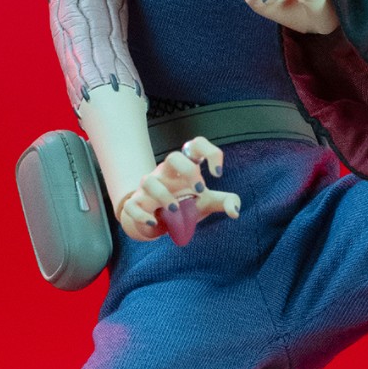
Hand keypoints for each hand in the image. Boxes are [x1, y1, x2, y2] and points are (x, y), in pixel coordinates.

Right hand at [116, 137, 240, 244]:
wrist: (158, 220)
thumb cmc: (185, 204)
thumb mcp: (207, 202)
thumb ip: (225, 201)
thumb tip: (235, 211)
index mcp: (185, 166)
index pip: (195, 145)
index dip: (209, 152)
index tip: (218, 173)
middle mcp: (166, 173)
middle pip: (172, 157)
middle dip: (187, 171)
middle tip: (200, 190)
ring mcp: (148, 187)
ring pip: (149, 181)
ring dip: (163, 195)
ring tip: (175, 209)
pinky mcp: (135, 204)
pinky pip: (132, 205)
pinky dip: (142, 215)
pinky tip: (155, 223)